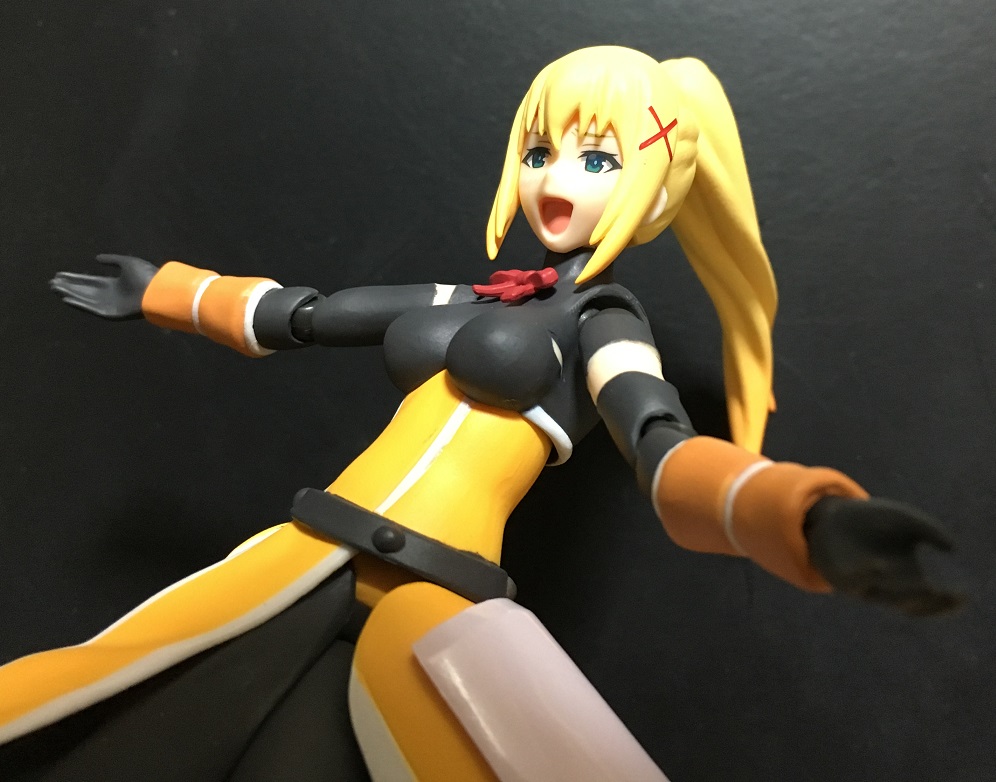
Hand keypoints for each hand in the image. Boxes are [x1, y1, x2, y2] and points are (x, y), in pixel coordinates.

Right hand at [50, 254, 157, 319]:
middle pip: (85, 291)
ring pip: (85, 300)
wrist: (158, 290)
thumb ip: (112, 260)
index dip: (75, 278)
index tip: (60, 274)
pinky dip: (80, 305)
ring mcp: (111, 305)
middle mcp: (111, 295)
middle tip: (52, 282)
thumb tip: (96, 258)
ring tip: (55, 289)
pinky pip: (92, 310)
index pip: (90, 281)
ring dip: (70, 294)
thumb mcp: (127, 262)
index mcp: (115, 284)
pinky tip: (67, 300)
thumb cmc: (146, 275)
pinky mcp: (112, 314)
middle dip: (69, 286)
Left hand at [804, 496, 963, 615]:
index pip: (928, 601)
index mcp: (906, 579)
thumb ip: (929, 529)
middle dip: (926, 601)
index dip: (945, 604)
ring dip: (901, 593)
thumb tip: (952, 548)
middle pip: (908, 604)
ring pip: (883, 597)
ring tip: (922, 584)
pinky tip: (879, 565)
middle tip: (939, 592)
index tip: (961, 596)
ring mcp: (862, 585)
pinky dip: (867, 575)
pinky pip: (854, 581)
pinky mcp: (840, 576)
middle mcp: (885, 587)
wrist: (834, 514)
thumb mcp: (906, 520)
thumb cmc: (874, 521)